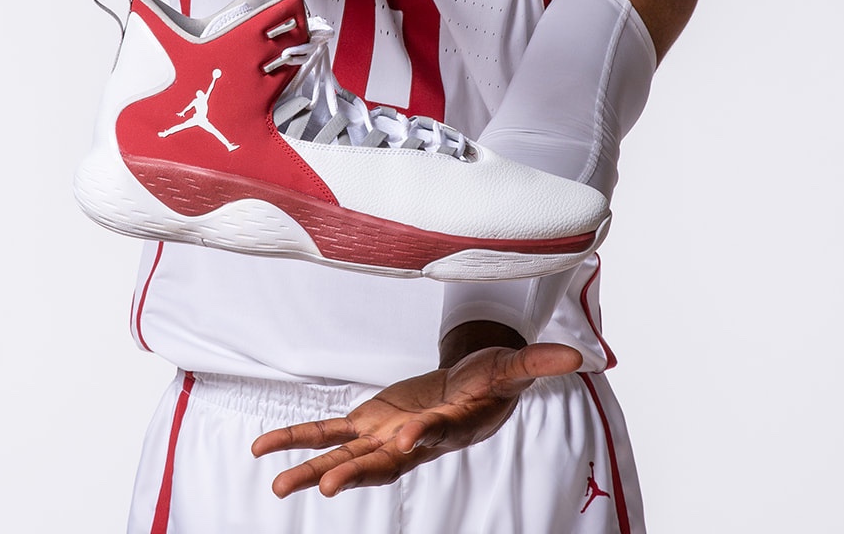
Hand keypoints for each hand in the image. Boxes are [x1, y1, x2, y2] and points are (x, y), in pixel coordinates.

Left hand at [251, 343, 581, 497]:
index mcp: (445, 428)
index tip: (406, 439)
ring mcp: (384, 435)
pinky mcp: (366, 422)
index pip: (432, 436)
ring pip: (345, 455)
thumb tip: (580, 356)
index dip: (420, 437)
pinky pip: (326, 432)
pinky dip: (296, 439)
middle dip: (356, 472)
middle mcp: (409, 441)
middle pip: (381, 462)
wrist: (466, 397)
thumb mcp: (510, 368)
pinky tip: (263, 448)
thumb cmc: (488, 383)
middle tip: (328, 488)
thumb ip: (537, 364)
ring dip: (312, 466)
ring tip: (277, 484)